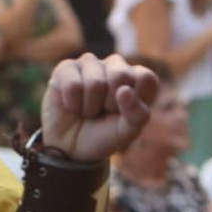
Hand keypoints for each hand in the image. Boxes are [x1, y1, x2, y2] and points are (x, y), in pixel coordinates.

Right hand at [39, 54, 158, 162]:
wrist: (72, 147)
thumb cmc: (104, 135)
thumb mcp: (128, 132)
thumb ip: (137, 114)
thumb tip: (123, 90)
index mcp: (137, 78)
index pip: (145, 78)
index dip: (134, 102)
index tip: (125, 114)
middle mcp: (115, 65)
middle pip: (120, 76)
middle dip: (110, 103)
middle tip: (103, 112)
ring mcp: (90, 64)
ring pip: (94, 83)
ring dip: (89, 107)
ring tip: (87, 110)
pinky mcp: (66, 68)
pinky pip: (72, 85)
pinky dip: (72, 104)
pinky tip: (72, 106)